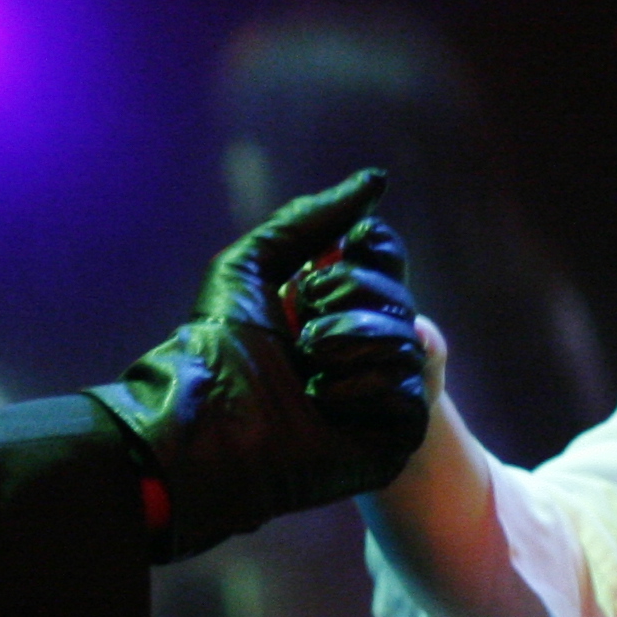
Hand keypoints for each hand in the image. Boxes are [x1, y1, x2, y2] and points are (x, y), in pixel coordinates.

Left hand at [93, 168, 430, 560]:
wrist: (209, 419)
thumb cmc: (218, 342)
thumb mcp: (254, 263)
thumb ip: (311, 220)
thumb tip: (374, 181)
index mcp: (331, 306)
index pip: (385, 262)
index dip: (370, 252)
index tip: (342, 251)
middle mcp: (358, 347)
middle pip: (400, 297)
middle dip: (346, 298)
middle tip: (301, 327)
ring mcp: (379, 394)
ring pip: (407, 342)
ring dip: (347, 345)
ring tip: (305, 370)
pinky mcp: (390, 435)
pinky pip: (407, 390)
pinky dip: (359, 390)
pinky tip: (322, 405)